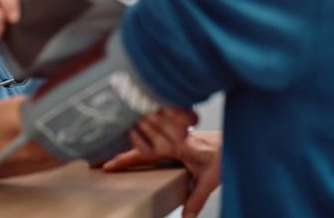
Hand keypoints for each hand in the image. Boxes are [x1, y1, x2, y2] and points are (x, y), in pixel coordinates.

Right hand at [103, 112, 220, 217]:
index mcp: (177, 145)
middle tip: (96, 161)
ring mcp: (173, 135)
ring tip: (107, 155)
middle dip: (117, 152)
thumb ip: (197, 199)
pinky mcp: (176, 137)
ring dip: (125, 145)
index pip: (144, 151)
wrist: (236, 138)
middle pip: (138, 144)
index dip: (124, 159)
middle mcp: (172, 137)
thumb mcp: (211, 179)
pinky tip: (130, 149)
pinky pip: (152, 139)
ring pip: (143, 138)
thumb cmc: (225, 152)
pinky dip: (138, 143)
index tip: (107, 165)